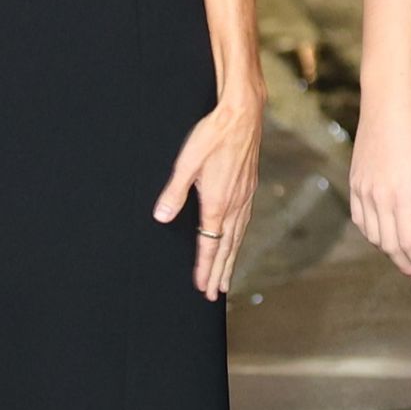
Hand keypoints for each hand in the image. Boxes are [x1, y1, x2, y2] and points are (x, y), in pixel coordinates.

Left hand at [154, 87, 263, 298]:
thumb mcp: (186, 162)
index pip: (210, 244)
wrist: (243, 115)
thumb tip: (161, 218)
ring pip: (238, 237)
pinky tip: (236, 242)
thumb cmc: (212, 135)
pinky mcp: (249, 188)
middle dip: (220, 272)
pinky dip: (239, 241)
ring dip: (231, 260)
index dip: (205, 267)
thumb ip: (173, 192)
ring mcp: (245, 197)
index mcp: (218, 202)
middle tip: (214, 294)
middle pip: (227, 247)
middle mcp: (235, 205)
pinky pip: (245, 223)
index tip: (202, 287)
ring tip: (226, 279)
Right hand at [347, 89, 410, 284]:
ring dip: (388, 252)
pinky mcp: (354, 184)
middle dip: (405, 264)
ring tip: (405, 258)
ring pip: (372, 235)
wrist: (387, 109)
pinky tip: (384, 236)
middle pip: (388, 245)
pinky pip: (360, 220)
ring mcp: (362, 191)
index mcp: (400, 196)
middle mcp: (377, 198)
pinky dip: (372, 234)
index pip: (408, 243)